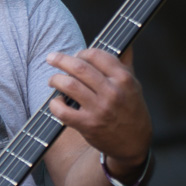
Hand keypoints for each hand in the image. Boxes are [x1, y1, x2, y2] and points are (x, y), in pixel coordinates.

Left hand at [45, 46, 152, 167]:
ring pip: (69, 85)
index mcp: (124, 79)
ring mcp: (99, 109)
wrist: (134, 143)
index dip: (82, 53)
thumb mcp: (134, 85)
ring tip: (53, 80)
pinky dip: (54, 104)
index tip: (75, 56)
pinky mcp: (88, 125)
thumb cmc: (131, 110)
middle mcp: (112, 92)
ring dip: (55, 79)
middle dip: (60, 59)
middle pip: (79, 67)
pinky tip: (57, 102)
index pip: (96, 55)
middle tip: (51, 58)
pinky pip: (63, 111)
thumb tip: (125, 42)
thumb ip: (126, 63)